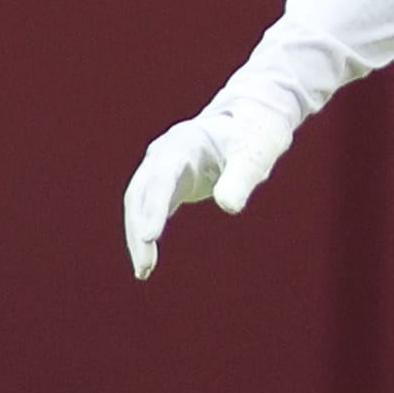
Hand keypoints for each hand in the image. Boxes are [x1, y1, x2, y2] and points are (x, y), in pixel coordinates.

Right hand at [123, 97, 293, 278]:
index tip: (149, 237)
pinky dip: (147, 232)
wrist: (251, 120)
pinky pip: (150, 208)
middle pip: (141, 194)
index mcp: (183, 142)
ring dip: (138, 236)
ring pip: (140, 204)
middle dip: (139, 229)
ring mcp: (163, 167)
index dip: (154, 208)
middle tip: (145, 267)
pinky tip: (147, 261)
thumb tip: (228, 207)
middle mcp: (165, 154)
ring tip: (143, 272)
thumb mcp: (255, 155)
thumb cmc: (255, 135)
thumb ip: (242, 178)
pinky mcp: (169, 181)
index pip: (162, 178)